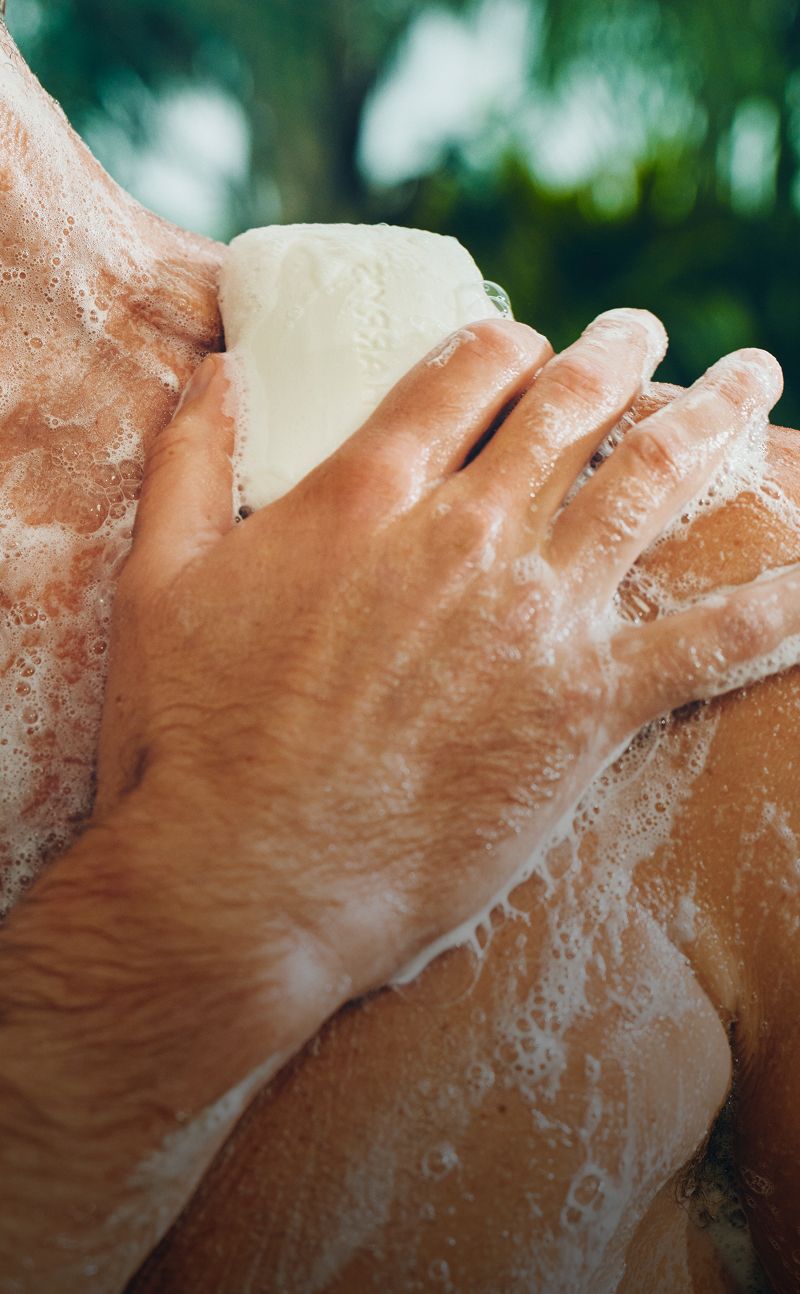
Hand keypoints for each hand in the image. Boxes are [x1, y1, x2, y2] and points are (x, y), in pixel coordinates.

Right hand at [97, 309, 794, 999]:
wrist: (254, 878)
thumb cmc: (196, 740)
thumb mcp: (161, 583)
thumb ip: (188, 465)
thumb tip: (211, 376)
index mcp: (369, 493)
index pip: (463, 374)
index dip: (505, 346)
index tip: (526, 347)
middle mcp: (466, 533)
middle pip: (570, 409)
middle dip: (617, 358)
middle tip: (646, 333)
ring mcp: (537, 616)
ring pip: (652, 485)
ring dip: (713, 421)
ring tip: (754, 381)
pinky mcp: (586, 707)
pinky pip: (708, 640)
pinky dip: (774, 604)